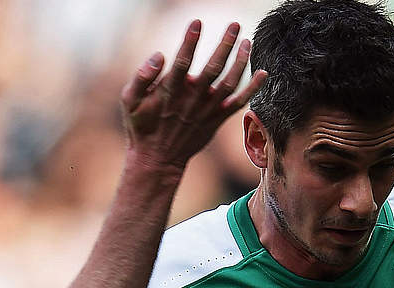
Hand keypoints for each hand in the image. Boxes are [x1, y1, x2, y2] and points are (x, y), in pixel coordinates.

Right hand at [121, 20, 265, 169]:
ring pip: (229, 83)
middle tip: (235, 24)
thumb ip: (141, 76)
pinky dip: (252, 89)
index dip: (190, 41)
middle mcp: (192, 99)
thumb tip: (159, 55)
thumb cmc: (142, 126)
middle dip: (225, 44)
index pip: (182, 61)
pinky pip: (238, 103)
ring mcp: (207, 110)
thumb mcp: (129, 101)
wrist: (157, 158)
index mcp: (170, 91)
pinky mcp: (216, 119)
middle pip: (213, 68)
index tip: (198, 21)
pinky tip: (264, 73)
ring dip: (241, 61)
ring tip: (248, 41)